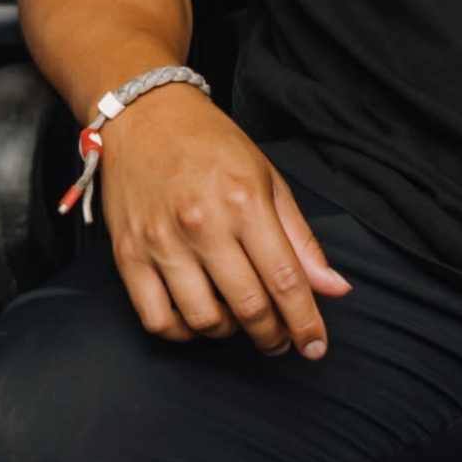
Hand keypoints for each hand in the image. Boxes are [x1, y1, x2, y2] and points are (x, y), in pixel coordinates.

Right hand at [98, 86, 349, 355]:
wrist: (142, 114)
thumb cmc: (209, 144)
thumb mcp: (267, 178)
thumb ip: (300, 239)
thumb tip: (334, 288)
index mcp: (245, 202)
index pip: (285, 280)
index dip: (305, 323)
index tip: (315, 347)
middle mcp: (202, 225)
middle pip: (249, 308)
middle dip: (273, 336)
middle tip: (280, 339)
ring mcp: (161, 242)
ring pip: (203, 320)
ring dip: (229, 334)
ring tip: (237, 321)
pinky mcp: (127, 254)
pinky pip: (156, 318)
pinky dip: (181, 332)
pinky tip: (195, 319)